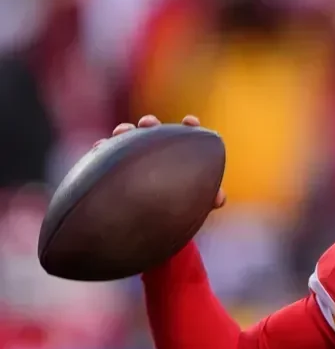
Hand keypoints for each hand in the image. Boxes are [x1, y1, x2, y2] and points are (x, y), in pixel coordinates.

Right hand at [96, 115, 226, 208]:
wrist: (146, 226)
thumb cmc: (175, 212)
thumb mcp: (193, 206)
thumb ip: (208, 199)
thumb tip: (220, 199)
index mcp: (178, 157)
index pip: (186, 136)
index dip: (189, 127)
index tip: (190, 122)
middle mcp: (154, 153)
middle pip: (153, 131)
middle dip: (150, 123)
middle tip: (148, 124)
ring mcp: (132, 158)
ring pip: (127, 139)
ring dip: (125, 131)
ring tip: (121, 132)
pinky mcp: (112, 168)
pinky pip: (105, 154)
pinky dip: (103, 148)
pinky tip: (99, 147)